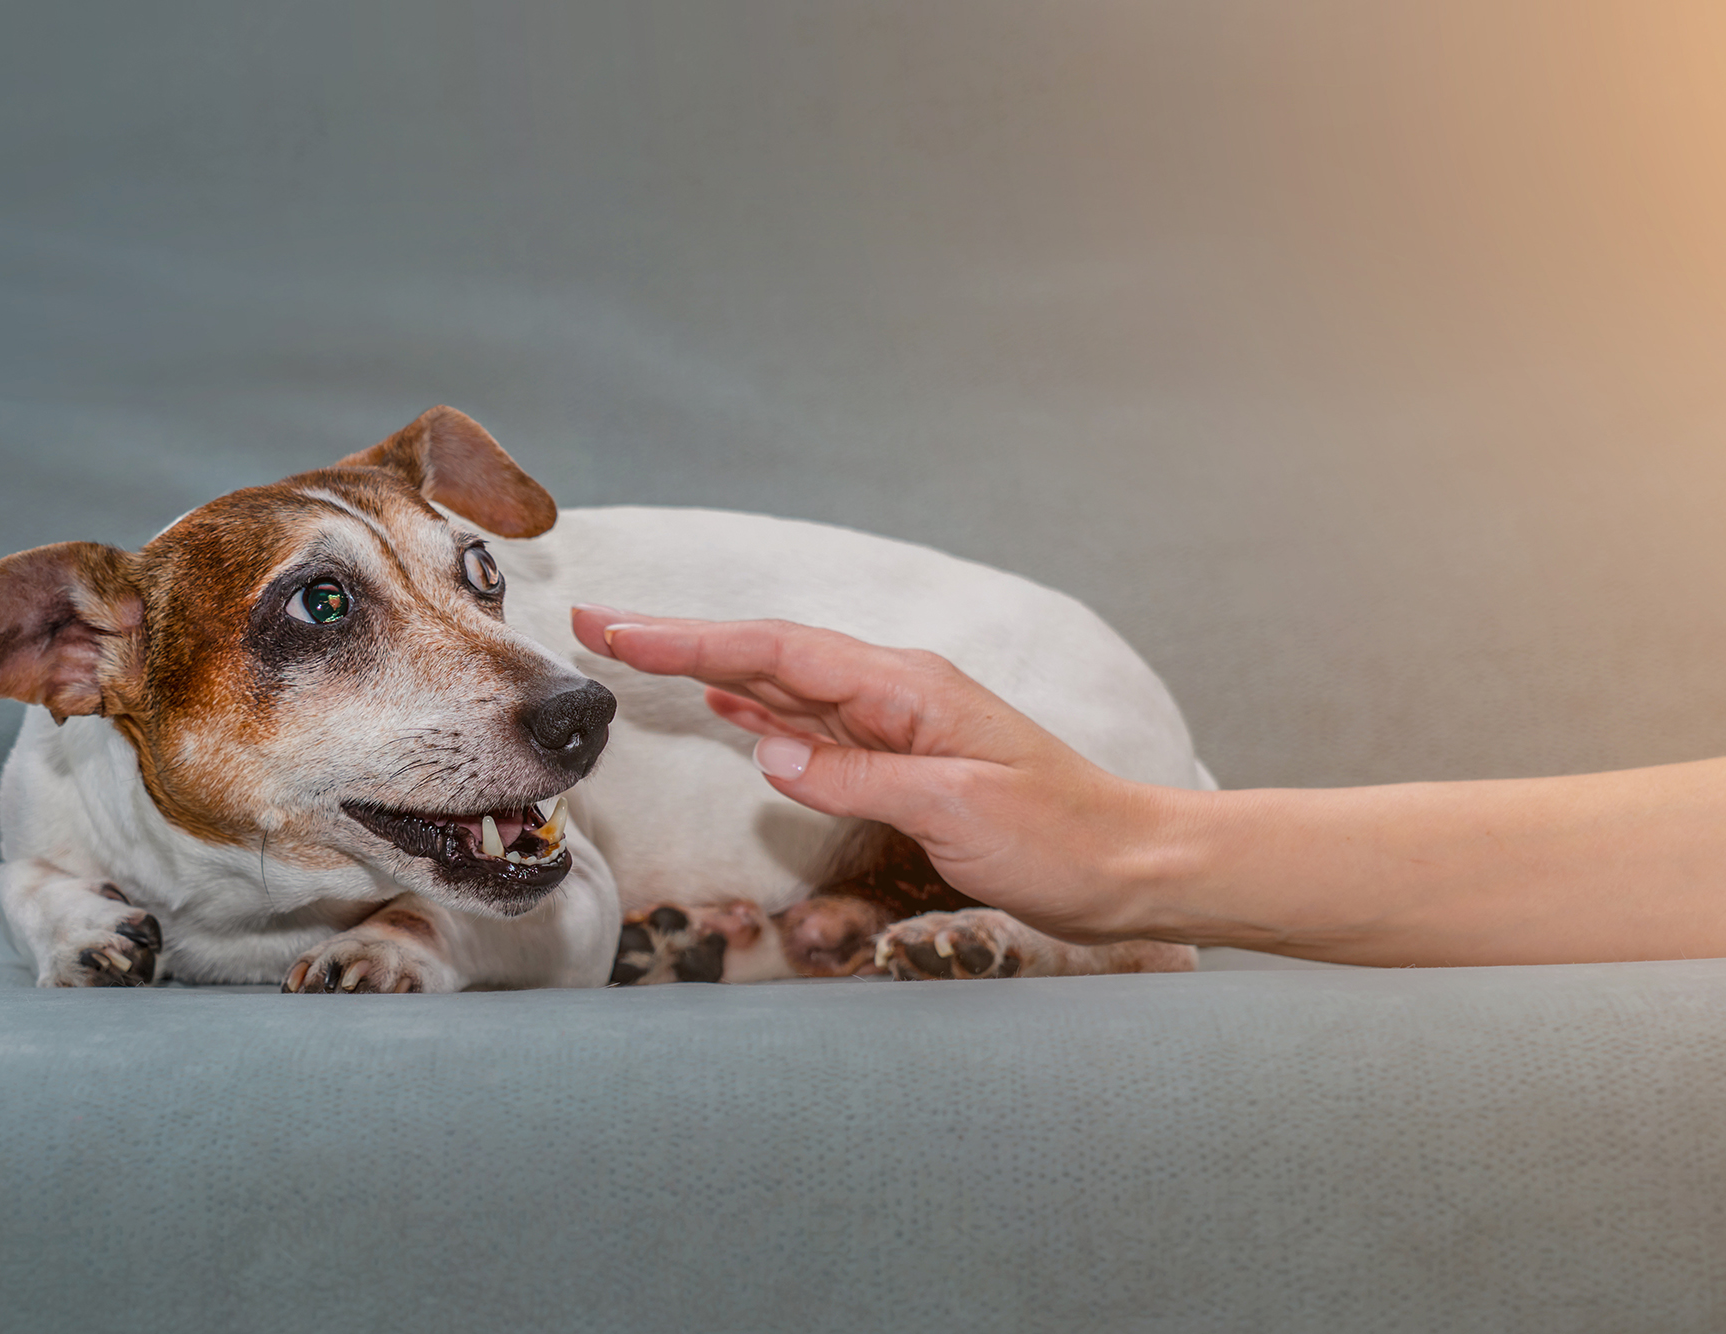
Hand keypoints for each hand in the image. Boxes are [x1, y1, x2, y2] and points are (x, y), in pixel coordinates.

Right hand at [570, 606, 1176, 942]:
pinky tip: (727, 707)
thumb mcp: (959, 809)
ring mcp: (896, 724)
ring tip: (635, 651)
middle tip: (597, 622)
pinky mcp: (900, 761)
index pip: (780, 651)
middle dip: (680, 639)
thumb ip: (859, 778)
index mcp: (908, 687)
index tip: (621, 628)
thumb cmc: (1060, 837)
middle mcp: (895, 692)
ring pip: (782, 684)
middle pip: (769, 653)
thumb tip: (768, 752)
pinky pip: (812, 725)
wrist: (1128, 865)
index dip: (693, 638)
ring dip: (708, 667)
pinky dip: (760, 711)